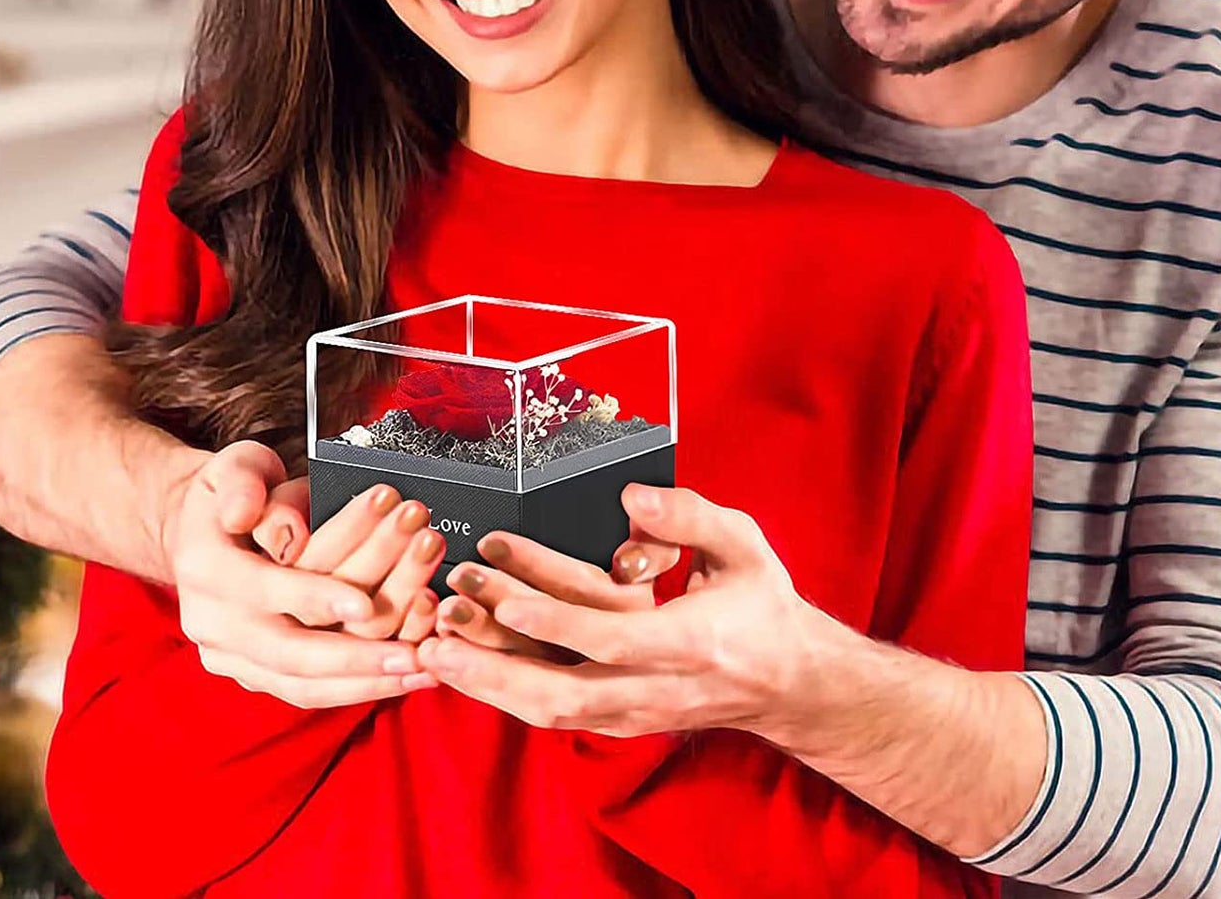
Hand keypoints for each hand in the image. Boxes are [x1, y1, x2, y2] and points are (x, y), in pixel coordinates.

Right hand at [162, 441, 440, 707]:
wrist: (200, 531)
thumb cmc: (233, 490)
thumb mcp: (236, 466)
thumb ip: (246, 484)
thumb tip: (260, 520)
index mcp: (205, 568)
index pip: (265, 590)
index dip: (315, 598)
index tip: (366, 604)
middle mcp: (210, 622)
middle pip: (286, 653)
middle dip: (352, 658)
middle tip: (410, 656)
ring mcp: (229, 655)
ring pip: (300, 685)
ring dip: (364, 684)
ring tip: (419, 671)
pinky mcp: (253, 673)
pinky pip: (306, 692)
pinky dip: (355, 690)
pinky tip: (403, 680)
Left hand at [418, 484, 822, 738]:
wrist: (788, 684)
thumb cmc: (761, 604)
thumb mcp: (743, 545)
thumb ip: (689, 516)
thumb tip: (631, 498)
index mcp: (689, 643)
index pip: (612, 640)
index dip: (556, 623)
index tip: (506, 599)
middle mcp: (655, 690)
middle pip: (562, 692)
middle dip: (495, 663)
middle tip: (441, 623)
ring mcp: (634, 714)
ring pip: (549, 713)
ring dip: (487, 683)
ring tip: (432, 648)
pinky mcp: (618, 723)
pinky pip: (552, 714)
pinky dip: (503, 693)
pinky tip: (465, 667)